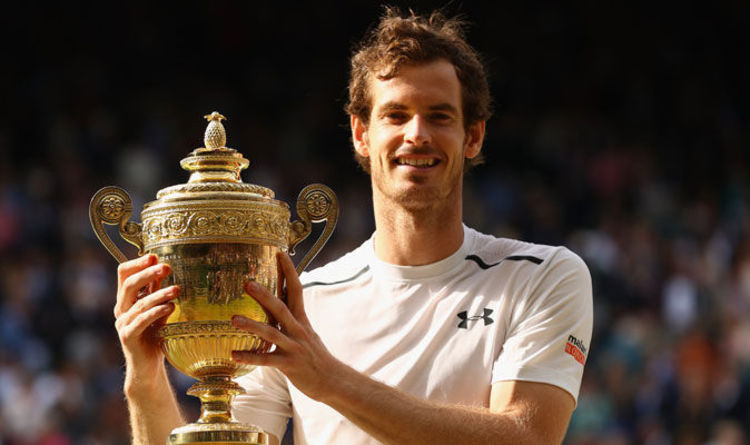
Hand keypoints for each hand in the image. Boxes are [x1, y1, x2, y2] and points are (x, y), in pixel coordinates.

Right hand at [114, 254, 178, 383]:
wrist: (148, 366)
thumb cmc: (154, 335)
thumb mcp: (158, 309)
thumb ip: (158, 292)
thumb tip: (166, 268)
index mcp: (126, 299)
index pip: (124, 274)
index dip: (137, 263)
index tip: (155, 256)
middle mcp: (121, 309)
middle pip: (129, 285)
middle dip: (148, 273)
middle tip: (167, 267)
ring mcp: (122, 324)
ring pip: (139, 303)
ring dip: (159, 294)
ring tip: (177, 289)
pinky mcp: (128, 337)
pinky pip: (141, 321)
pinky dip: (156, 312)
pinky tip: (170, 307)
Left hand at [231, 252, 341, 400]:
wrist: (332, 379)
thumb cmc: (314, 355)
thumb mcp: (305, 332)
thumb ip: (291, 317)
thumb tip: (278, 301)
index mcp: (301, 319)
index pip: (296, 289)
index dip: (288, 271)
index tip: (279, 253)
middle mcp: (298, 330)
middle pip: (281, 308)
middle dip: (264, 294)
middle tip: (247, 282)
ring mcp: (294, 347)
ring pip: (272, 333)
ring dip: (252, 325)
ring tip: (233, 319)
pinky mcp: (290, 365)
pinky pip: (267, 360)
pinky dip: (250, 357)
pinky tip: (233, 355)